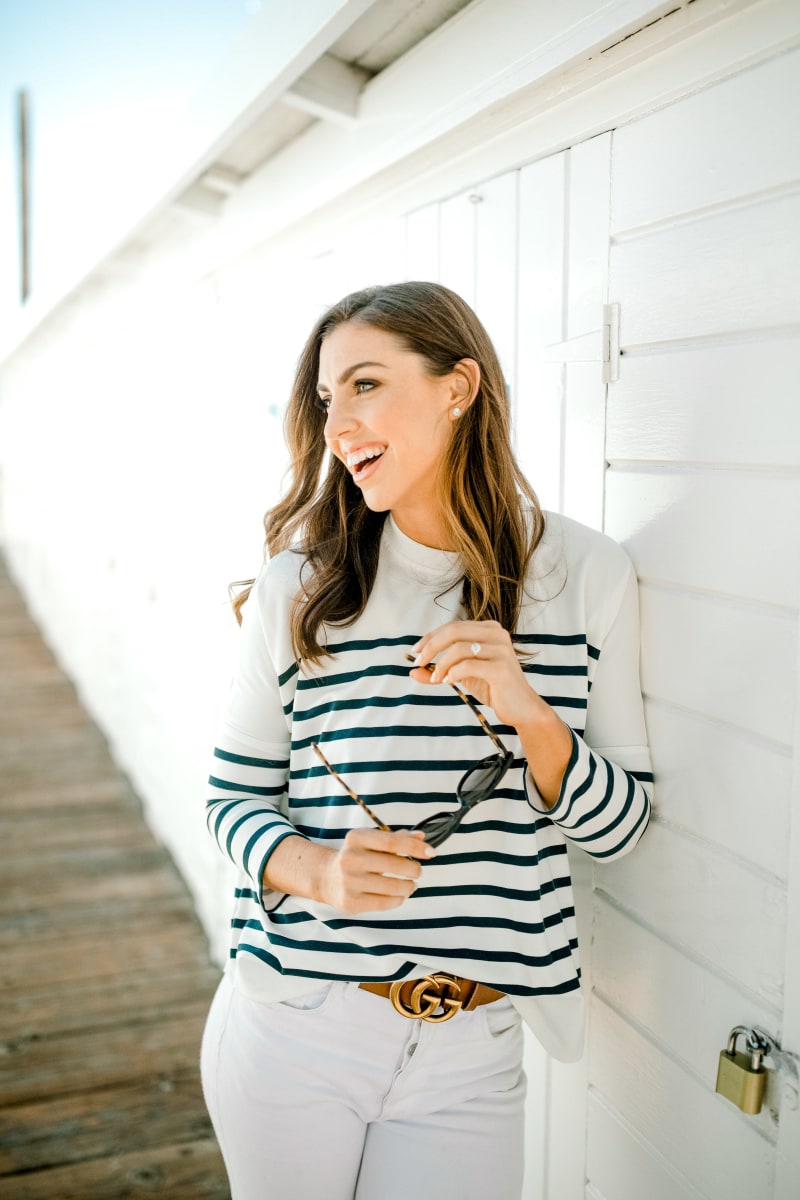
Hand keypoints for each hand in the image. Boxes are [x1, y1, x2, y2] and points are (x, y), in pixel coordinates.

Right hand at [319, 827, 433, 914]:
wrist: (327, 877)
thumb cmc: (356, 856)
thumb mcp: (371, 841)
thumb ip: (396, 838)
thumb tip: (422, 837)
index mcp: (356, 838)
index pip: (392, 841)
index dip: (415, 847)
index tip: (431, 852)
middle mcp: (350, 858)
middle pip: (395, 864)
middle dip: (414, 869)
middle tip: (417, 871)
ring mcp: (349, 882)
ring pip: (393, 887)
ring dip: (409, 886)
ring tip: (410, 884)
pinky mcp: (351, 902)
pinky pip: (385, 903)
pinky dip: (398, 899)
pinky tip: (399, 895)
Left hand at [410, 620, 573, 807]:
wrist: (522, 709)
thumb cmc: (494, 688)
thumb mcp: (462, 676)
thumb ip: (439, 671)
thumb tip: (413, 672)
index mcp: (489, 629)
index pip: (453, 626)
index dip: (430, 637)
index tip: (415, 652)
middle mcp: (497, 634)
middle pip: (454, 631)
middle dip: (431, 646)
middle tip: (418, 662)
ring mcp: (501, 649)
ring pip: (459, 648)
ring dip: (441, 663)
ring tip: (435, 678)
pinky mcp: (501, 668)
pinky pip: (468, 665)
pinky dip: (453, 673)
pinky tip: (448, 681)